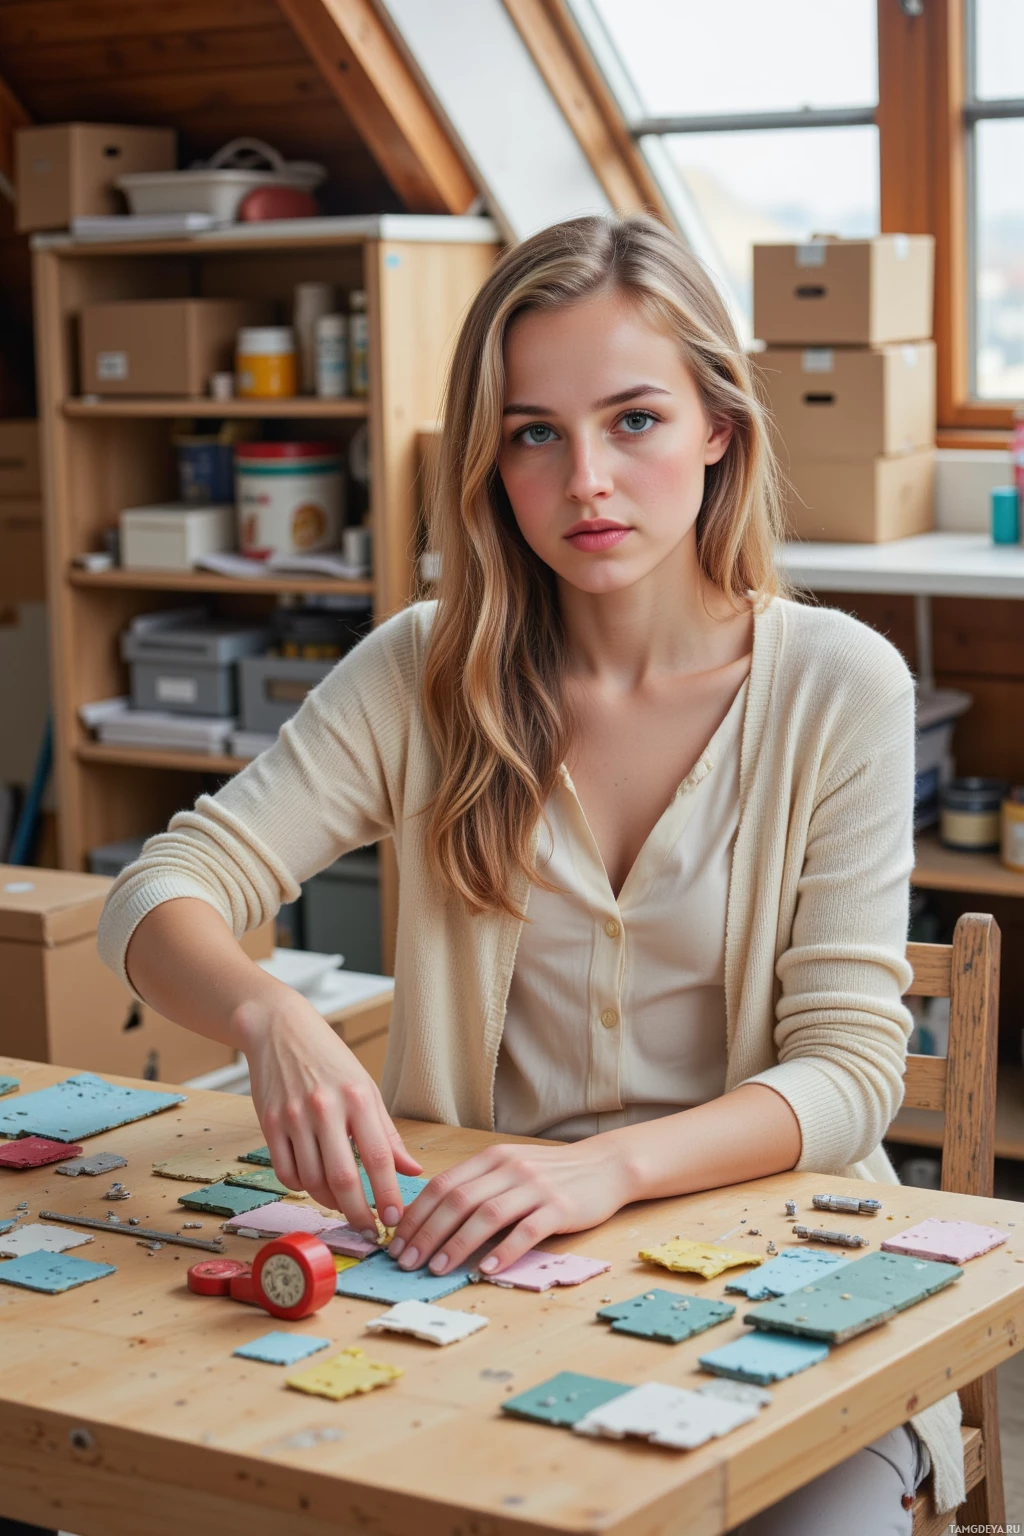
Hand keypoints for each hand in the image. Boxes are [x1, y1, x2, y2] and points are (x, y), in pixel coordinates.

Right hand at [236, 989, 421, 1234]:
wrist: (280, 1030)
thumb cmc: (329, 1060)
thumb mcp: (366, 1088)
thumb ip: (387, 1134)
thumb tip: (412, 1171)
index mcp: (357, 1097)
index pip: (378, 1156)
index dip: (388, 1193)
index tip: (395, 1219)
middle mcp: (326, 1108)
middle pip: (343, 1178)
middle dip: (358, 1213)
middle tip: (369, 1231)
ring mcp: (294, 1117)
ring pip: (312, 1180)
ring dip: (329, 1202)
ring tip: (343, 1204)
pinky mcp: (269, 1124)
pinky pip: (286, 1171)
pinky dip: (302, 1187)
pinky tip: (313, 1183)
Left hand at [387, 1136, 634, 1276]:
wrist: (605, 1166)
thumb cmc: (551, 1174)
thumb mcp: (510, 1169)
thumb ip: (478, 1187)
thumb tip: (432, 1219)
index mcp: (492, 1158)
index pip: (443, 1185)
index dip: (416, 1215)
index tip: (396, 1242)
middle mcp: (509, 1168)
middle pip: (458, 1200)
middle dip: (426, 1233)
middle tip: (406, 1262)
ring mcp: (535, 1187)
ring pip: (486, 1215)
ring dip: (456, 1245)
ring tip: (437, 1269)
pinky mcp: (560, 1208)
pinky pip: (527, 1230)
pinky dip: (504, 1251)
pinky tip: (487, 1270)